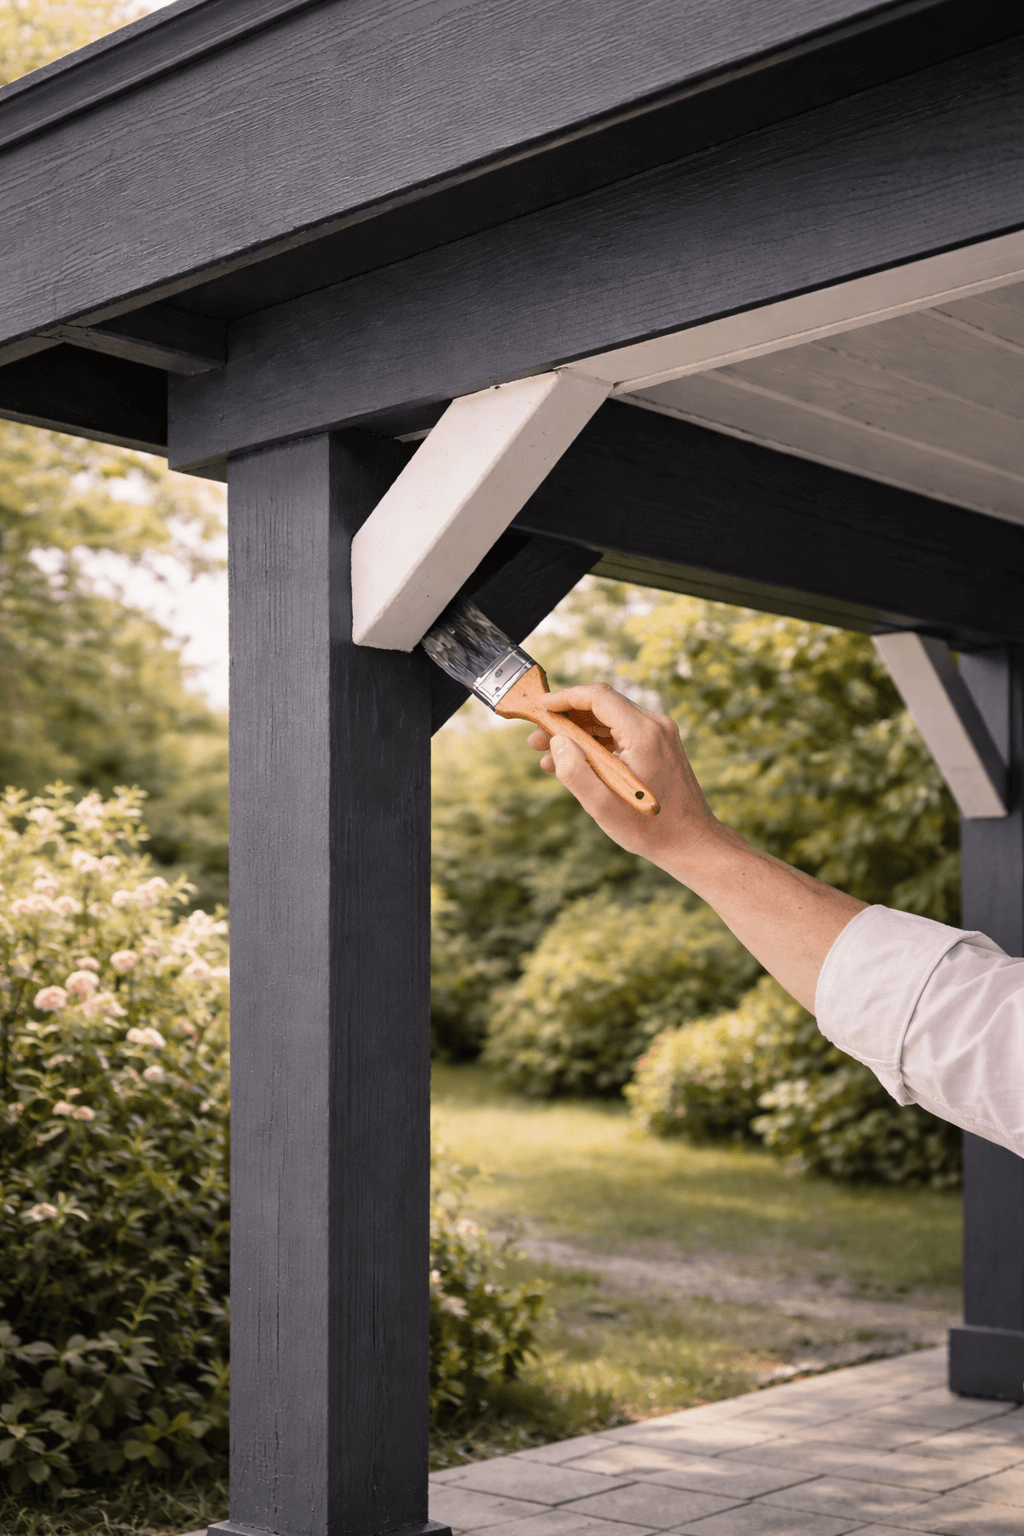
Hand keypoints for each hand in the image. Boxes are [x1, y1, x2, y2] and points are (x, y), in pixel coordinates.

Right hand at [528, 683, 722, 869]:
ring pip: (610, 720)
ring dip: (578, 734)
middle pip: (602, 706)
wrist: (691, 842)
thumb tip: (556, 742)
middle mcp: (656, 726)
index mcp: (644, 734)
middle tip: (536, 740)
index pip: (598, 697)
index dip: (565, 698)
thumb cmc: (650, 829)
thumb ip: (575, 772)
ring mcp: (660, 735)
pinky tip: (575, 762)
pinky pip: (621, 734)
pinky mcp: (660, 745)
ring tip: (549, 756)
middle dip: (565, 720)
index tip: (540, 708)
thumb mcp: (603, 807)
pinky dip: (596, 744)